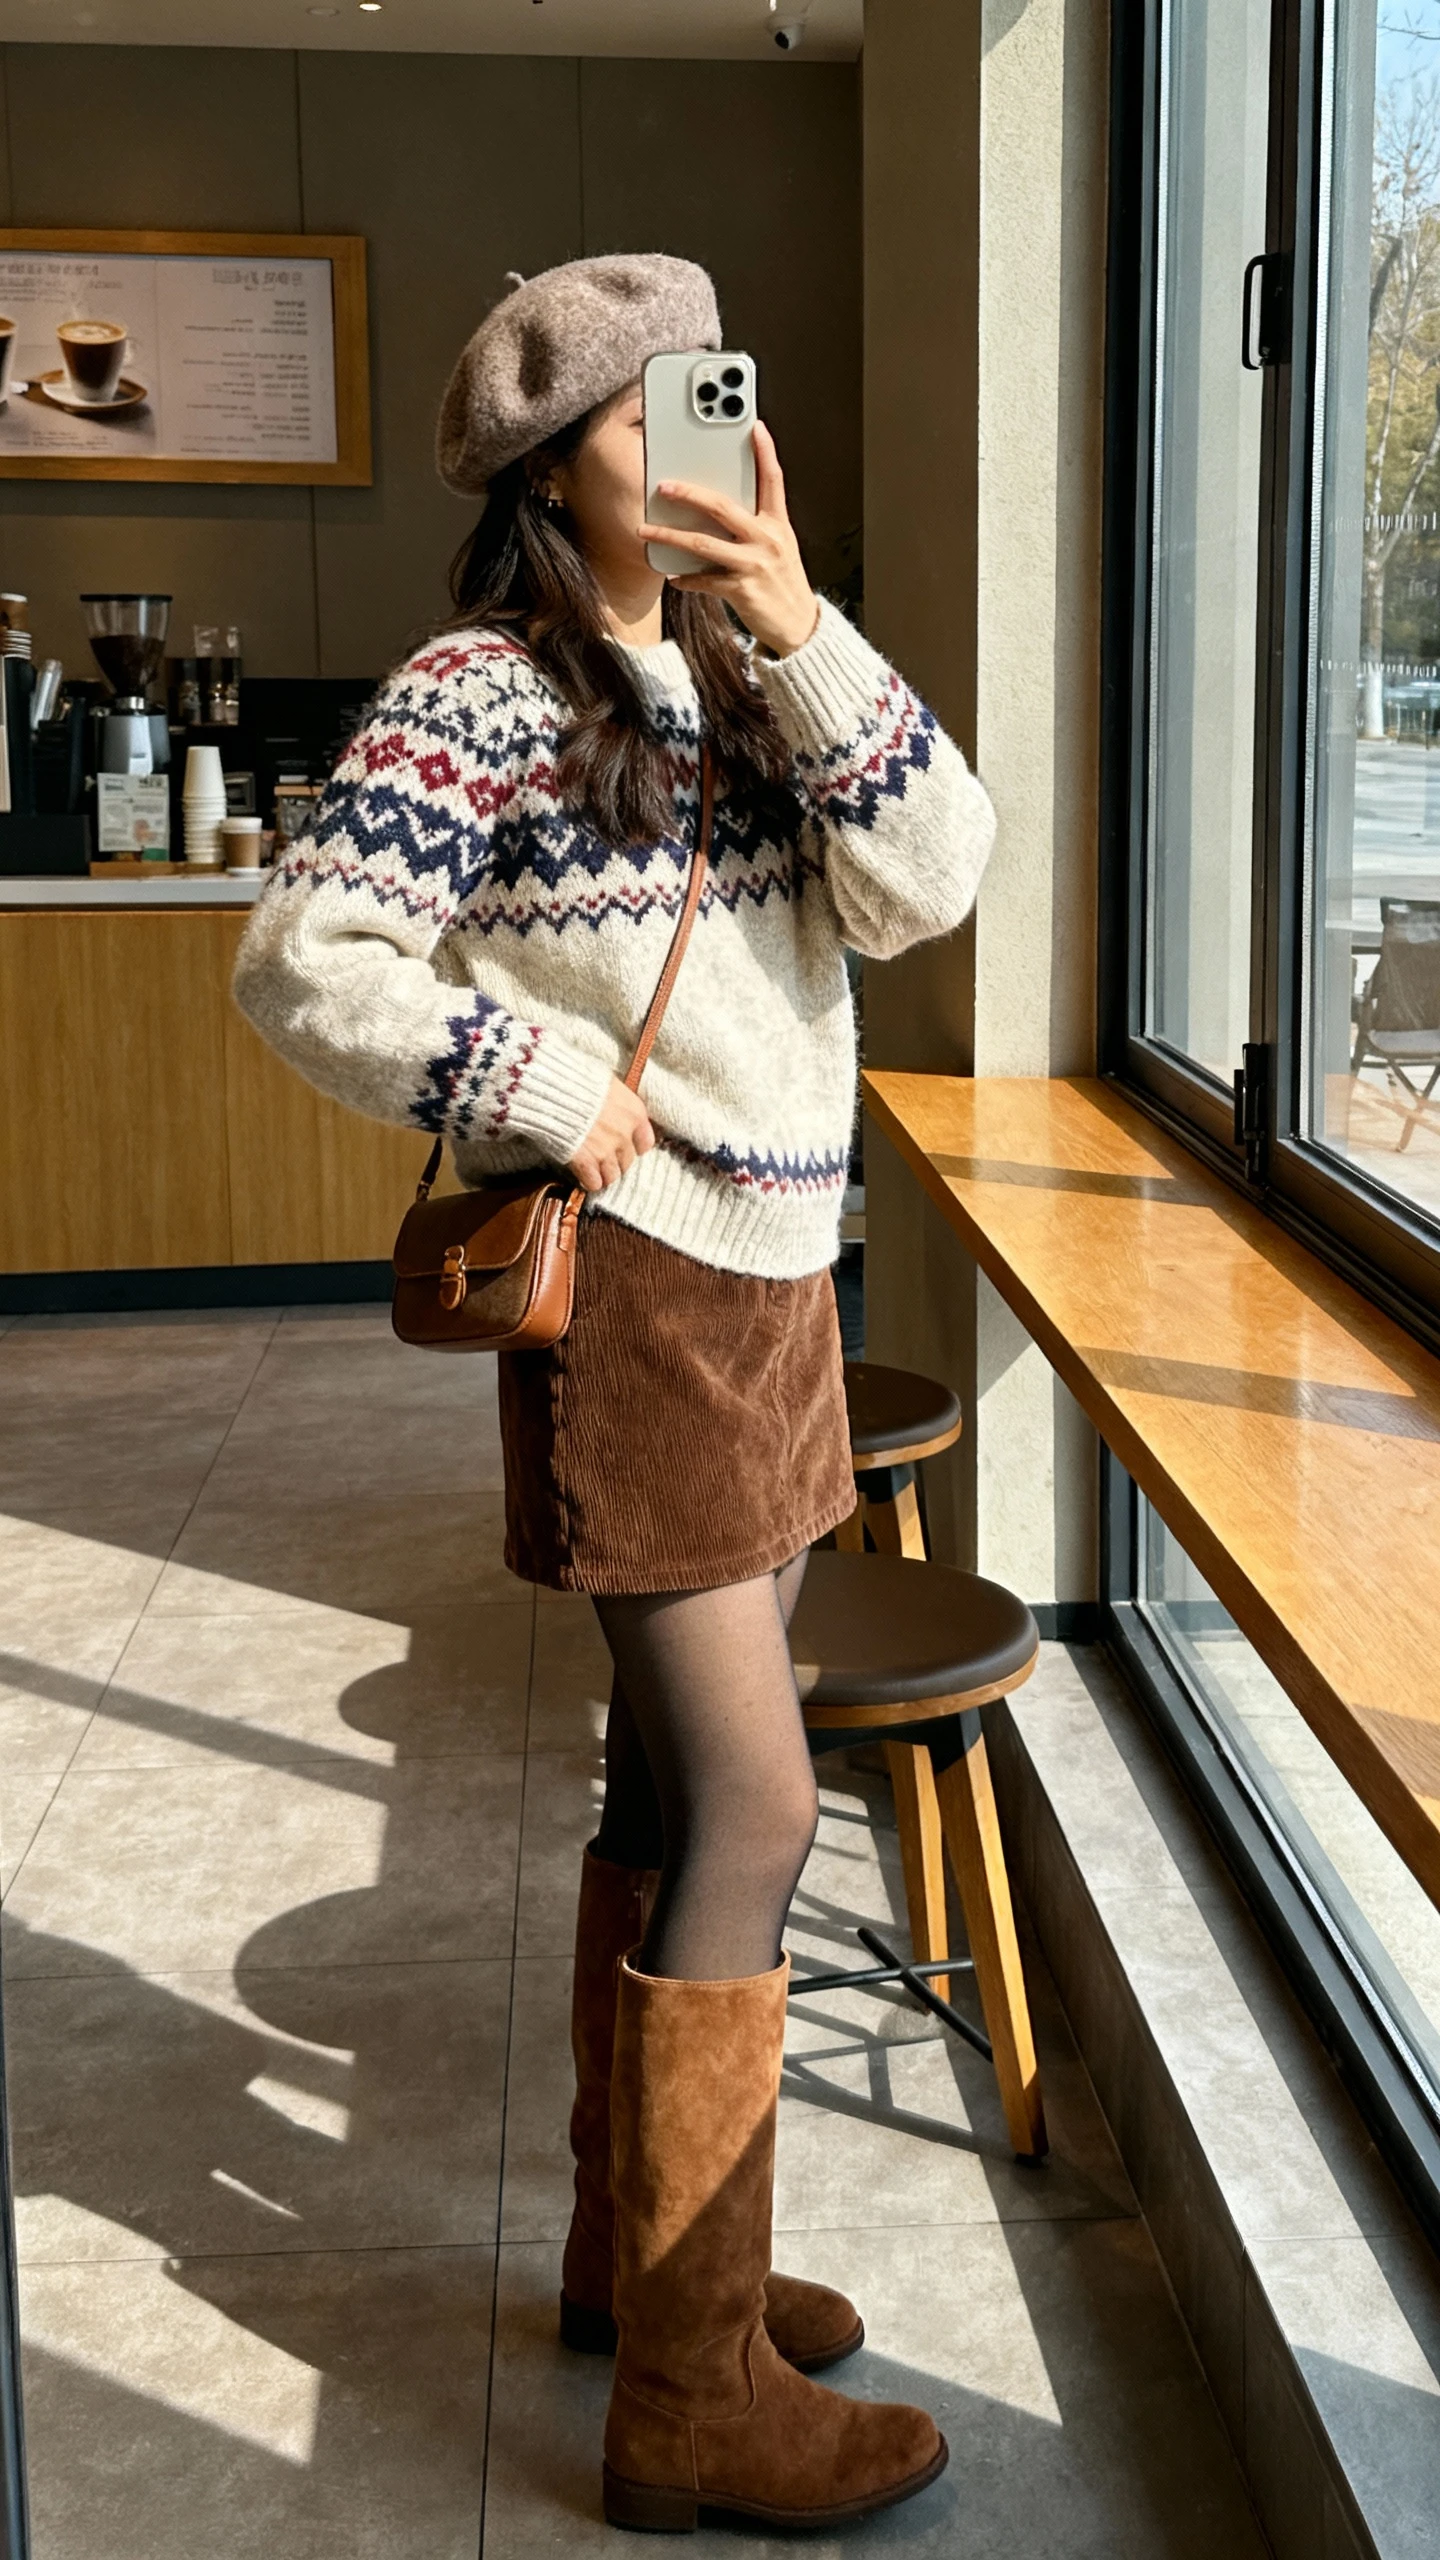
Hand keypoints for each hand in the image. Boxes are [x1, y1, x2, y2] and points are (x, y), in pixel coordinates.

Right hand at [569, 1075, 655, 1194]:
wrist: (553, 1089)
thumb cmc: (578, 1080)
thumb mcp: (607, 1084)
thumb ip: (617, 1102)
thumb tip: (616, 1106)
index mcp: (634, 1114)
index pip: (645, 1143)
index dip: (633, 1146)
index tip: (623, 1146)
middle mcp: (624, 1135)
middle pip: (627, 1162)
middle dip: (615, 1161)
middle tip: (601, 1156)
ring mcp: (606, 1151)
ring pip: (612, 1176)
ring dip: (602, 1173)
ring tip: (592, 1167)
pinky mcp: (586, 1163)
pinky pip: (594, 1183)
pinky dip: (588, 1181)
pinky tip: (582, 1174)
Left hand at [637, 419, 820, 657]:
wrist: (798, 626)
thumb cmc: (782, 584)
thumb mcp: (779, 548)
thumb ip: (755, 525)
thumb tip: (716, 510)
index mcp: (778, 525)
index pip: (773, 480)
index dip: (766, 452)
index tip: (756, 427)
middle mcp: (767, 540)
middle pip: (722, 507)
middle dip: (689, 493)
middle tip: (664, 486)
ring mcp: (754, 565)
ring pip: (703, 543)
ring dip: (670, 536)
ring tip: (646, 531)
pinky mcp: (742, 590)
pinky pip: (704, 580)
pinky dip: (685, 578)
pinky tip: (673, 575)